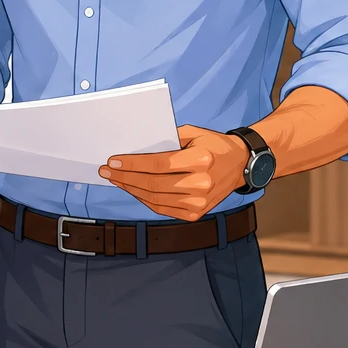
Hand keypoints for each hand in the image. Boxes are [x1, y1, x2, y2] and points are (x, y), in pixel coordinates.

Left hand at [98, 126, 250, 221]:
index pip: (158, 164)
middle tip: (107, 172)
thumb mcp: (194, 133)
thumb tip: (135, 148)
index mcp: (201, 160)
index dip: (132, 164)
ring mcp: (199, 203)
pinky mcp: (195, 214)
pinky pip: (162, 208)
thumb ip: (167, 139)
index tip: (113, 161)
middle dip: (125, 178)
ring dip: (131, 190)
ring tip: (116, 180)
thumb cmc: (213, 145)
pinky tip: (133, 190)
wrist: (240, 165)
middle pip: (153, 184)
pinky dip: (144, 200)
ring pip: (155, 199)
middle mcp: (201, 184)